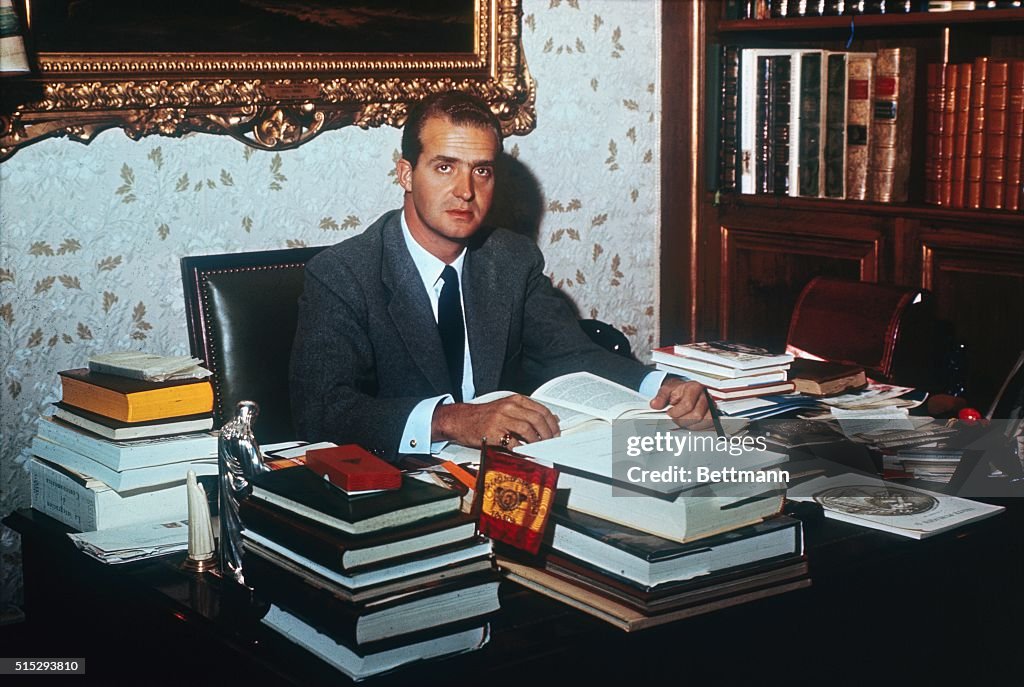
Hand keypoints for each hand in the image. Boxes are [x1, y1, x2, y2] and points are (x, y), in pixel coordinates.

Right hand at [432, 394, 560, 449]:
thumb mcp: (507, 409)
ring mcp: (501, 419)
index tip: (556, 433)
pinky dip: (522, 449)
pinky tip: (525, 453)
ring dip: (537, 441)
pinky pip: (512, 442)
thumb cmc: (484, 416)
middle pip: (537, 419)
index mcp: (515, 400)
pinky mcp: (493, 432)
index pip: (541, 410)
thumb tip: (551, 419)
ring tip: (539, 448)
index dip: (552, 423)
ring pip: (527, 429)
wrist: (460, 419)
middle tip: (550, 443)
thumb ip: (528, 413)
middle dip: (548, 433)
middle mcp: (509, 407)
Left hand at [649, 377, 711, 428]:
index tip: (670, 413)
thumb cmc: (677, 391)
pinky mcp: (713, 414)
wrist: (684, 391)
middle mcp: (705, 396)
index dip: (677, 412)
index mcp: (694, 388)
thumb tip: (655, 404)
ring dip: (691, 425)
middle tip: (676, 418)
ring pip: (705, 421)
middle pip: (697, 415)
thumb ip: (660, 397)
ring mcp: (711, 405)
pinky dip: (699, 427)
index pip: (688, 405)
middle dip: (683, 420)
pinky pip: (710, 424)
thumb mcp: (666, 390)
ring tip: (683, 421)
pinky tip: (690, 424)